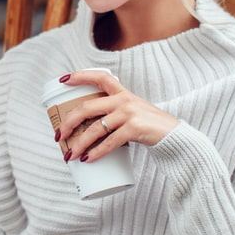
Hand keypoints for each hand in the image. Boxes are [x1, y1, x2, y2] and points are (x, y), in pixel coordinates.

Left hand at [55, 70, 178, 162]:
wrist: (176, 136)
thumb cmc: (151, 127)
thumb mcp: (134, 112)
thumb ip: (115, 114)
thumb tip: (87, 130)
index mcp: (123, 93)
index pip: (99, 77)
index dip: (80, 76)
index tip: (63, 80)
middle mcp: (124, 100)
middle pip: (87, 107)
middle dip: (68, 122)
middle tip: (58, 136)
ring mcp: (129, 114)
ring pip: (94, 129)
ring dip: (79, 144)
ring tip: (70, 155)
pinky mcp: (134, 128)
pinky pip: (109, 142)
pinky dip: (96, 152)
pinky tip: (88, 159)